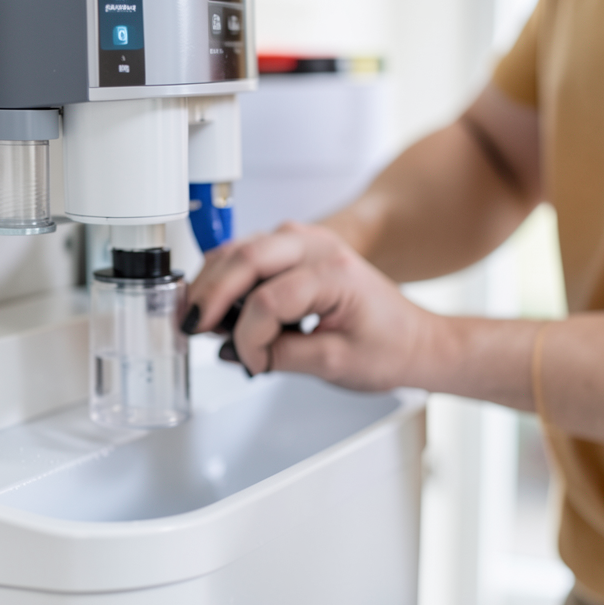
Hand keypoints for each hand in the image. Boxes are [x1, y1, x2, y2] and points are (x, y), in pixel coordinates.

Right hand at [183, 221, 439, 391]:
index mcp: (335, 272)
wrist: (414, 339)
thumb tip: (236, 351)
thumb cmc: (389, 347)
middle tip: (190, 326)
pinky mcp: (295, 250)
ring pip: (240, 250)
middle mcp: (318, 246)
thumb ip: (281, 356)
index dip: (249, 337)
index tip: (252, 363)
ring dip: (212, 281)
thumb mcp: (335, 363)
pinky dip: (225, 275)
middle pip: (246, 259)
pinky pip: (248, 253)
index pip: (269, 300)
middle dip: (211, 294)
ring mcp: (305, 242)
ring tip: (196, 317)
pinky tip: (213, 302)